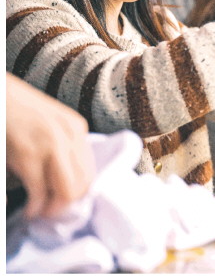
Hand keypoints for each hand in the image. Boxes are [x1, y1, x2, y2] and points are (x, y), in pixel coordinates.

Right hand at [6, 74, 94, 218]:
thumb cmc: (16, 110)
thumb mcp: (49, 123)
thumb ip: (62, 144)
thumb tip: (64, 177)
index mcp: (77, 128)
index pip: (90, 169)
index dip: (79, 191)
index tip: (66, 202)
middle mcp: (70, 136)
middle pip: (84, 183)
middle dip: (68, 204)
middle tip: (53, 212)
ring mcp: (51, 145)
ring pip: (68, 191)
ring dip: (55, 209)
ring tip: (42, 213)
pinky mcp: (28, 155)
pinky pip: (40, 192)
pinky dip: (36, 207)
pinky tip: (29, 210)